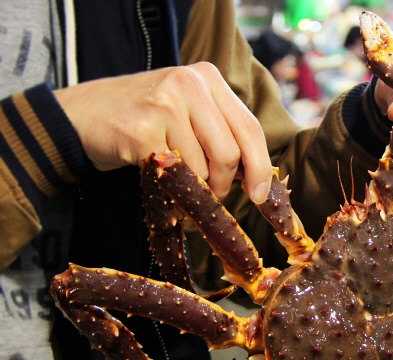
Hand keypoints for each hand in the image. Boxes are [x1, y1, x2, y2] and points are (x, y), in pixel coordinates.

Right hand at [54, 62, 271, 201]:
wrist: (78, 116)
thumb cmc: (141, 118)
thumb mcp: (186, 109)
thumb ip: (220, 130)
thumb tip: (257, 175)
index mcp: (207, 77)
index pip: (249, 127)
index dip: (260, 166)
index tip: (260, 194)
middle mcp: (189, 84)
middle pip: (229, 152)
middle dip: (224, 184)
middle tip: (212, 194)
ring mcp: (164, 104)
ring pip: (203, 168)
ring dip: (196, 190)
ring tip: (179, 183)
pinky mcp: (142, 130)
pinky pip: (176, 175)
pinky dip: (174, 192)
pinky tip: (162, 185)